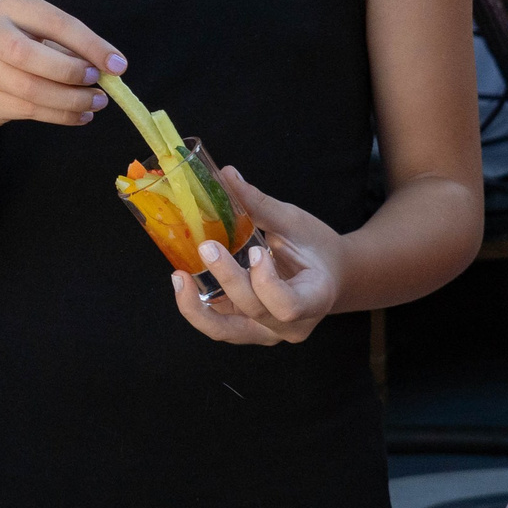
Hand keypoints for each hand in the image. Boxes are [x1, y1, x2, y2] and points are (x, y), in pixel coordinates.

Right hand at [0, 0, 122, 132]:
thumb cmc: (17, 51)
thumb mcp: (41, 36)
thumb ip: (71, 48)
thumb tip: (110, 68)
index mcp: (13, 8)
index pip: (57, 24)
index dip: (91, 45)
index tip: (118, 65)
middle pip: (31, 56)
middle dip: (71, 72)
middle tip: (98, 84)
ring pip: (31, 89)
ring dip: (70, 100)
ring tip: (95, 103)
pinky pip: (29, 110)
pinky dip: (61, 116)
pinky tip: (80, 116)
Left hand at [170, 167, 342, 344]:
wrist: (328, 274)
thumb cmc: (315, 247)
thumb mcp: (294, 223)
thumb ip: (260, 205)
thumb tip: (226, 175)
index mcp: (315, 298)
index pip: (289, 306)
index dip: (267, 284)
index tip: (256, 252)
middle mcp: (291, 325)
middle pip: (254, 312)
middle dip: (228, 280)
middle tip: (207, 246)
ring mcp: (267, 331)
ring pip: (228, 332)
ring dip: (198, 308)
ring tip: (179, 277)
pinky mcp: (246, 328)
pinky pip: (218, 326)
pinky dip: (196, 308)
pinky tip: (182, 283)